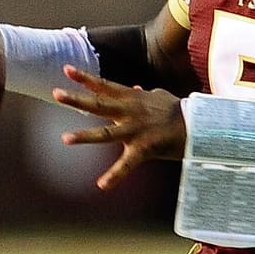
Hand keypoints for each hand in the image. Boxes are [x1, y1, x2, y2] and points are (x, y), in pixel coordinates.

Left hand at [53, 65, 184, 189]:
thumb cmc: (179, 111)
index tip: (66, 69)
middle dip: (77, 99)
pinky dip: (114, 175)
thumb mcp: (160, 97)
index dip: (84, 78)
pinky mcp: (144, 149)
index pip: (104, 86)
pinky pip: (127, 164)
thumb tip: (135, 87)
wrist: (198, 126)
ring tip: (65, 138)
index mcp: (133, 99)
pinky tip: (102, 185)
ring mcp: (136, 130)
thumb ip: (144, 93)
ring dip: (85, 136)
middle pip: (99, 105)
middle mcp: (130, 112)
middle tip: (56, 93)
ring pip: (106, 134)